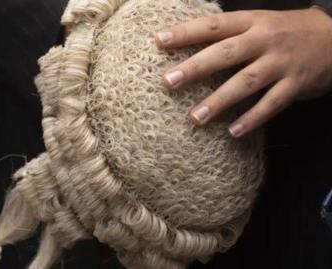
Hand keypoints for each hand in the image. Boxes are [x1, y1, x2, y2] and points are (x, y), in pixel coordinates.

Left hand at [156, 8, 331, 136]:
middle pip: (226, 53)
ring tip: (195, 118)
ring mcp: (281, 63)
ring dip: (219, 101)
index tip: (158, 40)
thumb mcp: (259, 22)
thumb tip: (188, 43)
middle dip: (195, 68)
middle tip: (168, 82)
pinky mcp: (296, 84)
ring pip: (246, 82)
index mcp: (252, 21)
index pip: (214, 25)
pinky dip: (252, 119)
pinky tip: (233, 132)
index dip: (186, 32)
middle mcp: (265, 40)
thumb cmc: (286, 31)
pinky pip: (272, 104)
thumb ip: (230, 33)